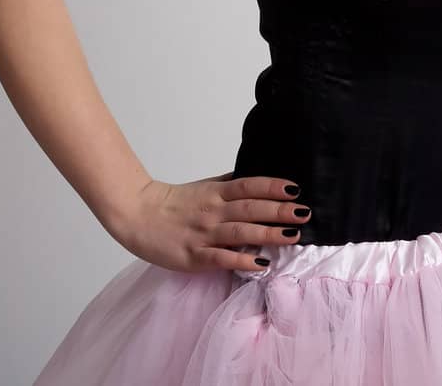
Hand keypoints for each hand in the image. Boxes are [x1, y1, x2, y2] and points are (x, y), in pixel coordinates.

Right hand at [108, 170, 309, 273]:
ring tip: (292, 236)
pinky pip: (220, 258)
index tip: (296, 189)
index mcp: (216, 193)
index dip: (273, 186)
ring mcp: (203, 234)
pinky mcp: (193, 256)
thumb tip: (260, 178)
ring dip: (268, 234)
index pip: (249, 186)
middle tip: (304, 213)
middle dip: (279, 211)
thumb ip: (231, 184)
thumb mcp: (205, 187)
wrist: (136, 215)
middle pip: (250, 208)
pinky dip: (242, 260)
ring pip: (240, 232)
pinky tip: (261, 263)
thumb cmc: (175, 203)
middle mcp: (213, 211)